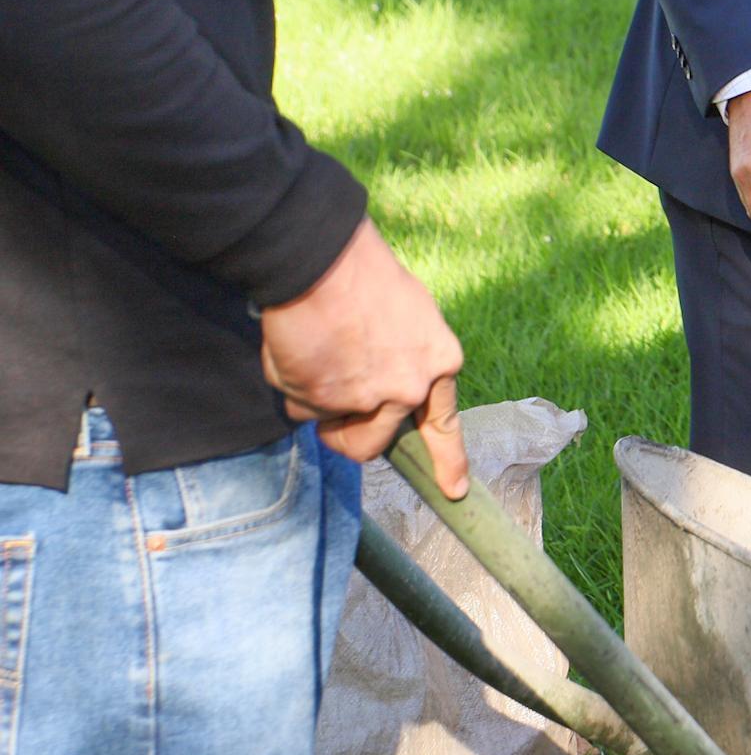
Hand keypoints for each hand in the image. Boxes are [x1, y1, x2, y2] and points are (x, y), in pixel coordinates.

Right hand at [260, 218, 467, 497]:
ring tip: (313, 369)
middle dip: (349, 435)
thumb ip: (404, 359)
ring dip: (320, 415)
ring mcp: (369, 399)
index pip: (444, 423)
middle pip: (375, 443)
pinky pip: (301, 411)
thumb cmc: (364, 279)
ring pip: (335, 434)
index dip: (448, 461)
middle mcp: (410, 389)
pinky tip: (298, 352)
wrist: (325, 263)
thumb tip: (380, 385)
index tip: (454, 490)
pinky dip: (292, 388)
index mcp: (439, 363)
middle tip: (331, 408)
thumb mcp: (410, 317)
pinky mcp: (325, 401)